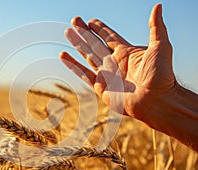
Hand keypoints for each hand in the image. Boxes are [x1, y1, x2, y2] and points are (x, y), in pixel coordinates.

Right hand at [60, 4, 175, 119]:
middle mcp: (114, 62)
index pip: (109, 36)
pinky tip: (64, 56)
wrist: (157, 101)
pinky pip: (83, 74)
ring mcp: (106, 74)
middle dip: (84, 32)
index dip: (100, 28)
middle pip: (95, 43)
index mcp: (126, 52)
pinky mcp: (100, 87)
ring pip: (87, 55)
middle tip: (74, 21)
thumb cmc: (162, 76)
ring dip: (77, 44)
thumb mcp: (161, 47)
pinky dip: (73, 65)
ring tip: (67, 33)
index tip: (90, 21)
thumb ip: (156, 27)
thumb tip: (158, 6)